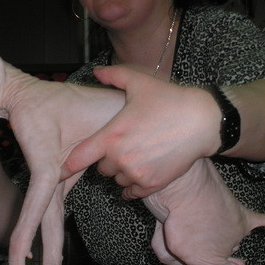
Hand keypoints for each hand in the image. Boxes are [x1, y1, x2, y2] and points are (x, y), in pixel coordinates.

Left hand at [63, 65, 220, 199]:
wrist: (201, 122)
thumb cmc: (170, 100)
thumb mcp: (139, 82)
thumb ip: (113, 76)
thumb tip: (96, 72)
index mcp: (112, 136)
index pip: (79, 158)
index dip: (69, 164)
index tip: (63, 168)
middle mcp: (121, 158)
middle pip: (101, 168)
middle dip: (108, 158)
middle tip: (123, 144)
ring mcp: (137, 173)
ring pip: (117, 179)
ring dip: (122, 171)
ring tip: (137, 154)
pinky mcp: (152, 184)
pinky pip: (132, 192)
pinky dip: (134, 185)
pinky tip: (142, 171)